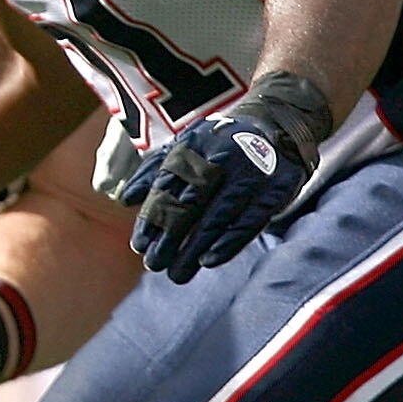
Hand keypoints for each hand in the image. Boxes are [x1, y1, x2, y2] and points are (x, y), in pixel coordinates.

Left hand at [120, 71, 337, 282]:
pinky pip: (249, 221)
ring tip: (178, 273)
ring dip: (194, 248)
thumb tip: (126, 199)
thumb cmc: (217, 146)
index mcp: (194, 145)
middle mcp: (222, 156)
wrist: (275, 128)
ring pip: (218, 217)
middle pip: (190, 204)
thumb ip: (153, 171)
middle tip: (155, 264)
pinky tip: (208, 261)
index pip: (167, 186)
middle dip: (170, 238)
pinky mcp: (276, 189)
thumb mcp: (184, 147)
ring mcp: (252, 172)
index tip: (140, 245)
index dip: (152, 218)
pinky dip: (228, 243)